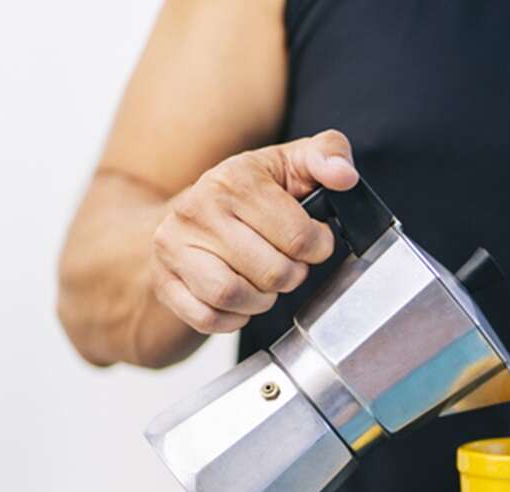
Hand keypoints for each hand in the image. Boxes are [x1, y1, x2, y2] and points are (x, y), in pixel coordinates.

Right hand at [150, 129, 358, 332]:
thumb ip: (328, 155)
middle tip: (288, 263)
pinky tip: (241, 297)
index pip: (299, 237)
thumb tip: (344, 175)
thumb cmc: (250, 192)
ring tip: (264, 280)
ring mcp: (175, 246)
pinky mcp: (165, 280)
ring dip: (262, 299)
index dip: (319, 248)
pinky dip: (233, 317)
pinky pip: (207, 318)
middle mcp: (198, 210)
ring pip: (235, 296)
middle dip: (293, 275)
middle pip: (273, 273)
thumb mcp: (292, 162)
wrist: (190, 211)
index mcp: (235, 179)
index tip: (313, 241)